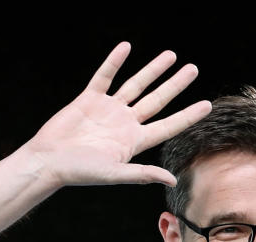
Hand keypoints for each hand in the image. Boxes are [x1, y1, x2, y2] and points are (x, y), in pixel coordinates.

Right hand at [26, 42, 210, 187]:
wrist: (48, 161)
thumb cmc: (80, 172)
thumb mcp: (115, 173)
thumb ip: (143, 174)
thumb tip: (172, 180)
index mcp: (134, 141)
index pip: (168, 125)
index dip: (188, 115)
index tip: (207, 105)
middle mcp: (125, 123)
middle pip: (157, 100)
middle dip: (175, 84)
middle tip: (193, 69)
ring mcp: (108, 109)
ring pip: (136, 85)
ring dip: (152, 70)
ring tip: (170, 55)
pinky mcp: (89, 99)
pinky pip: (104, 76)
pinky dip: (114, 62)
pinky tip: (126, 47)